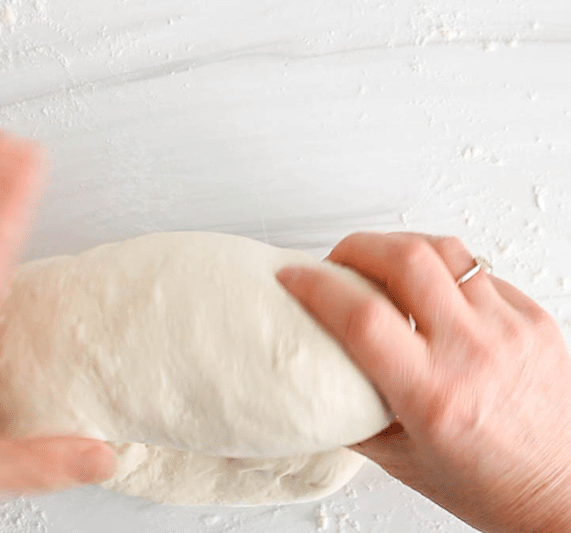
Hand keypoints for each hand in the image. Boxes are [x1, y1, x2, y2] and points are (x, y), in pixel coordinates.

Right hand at [278, 233, 570, 532]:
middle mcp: (474, 353)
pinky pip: (479, 270)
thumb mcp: (401, 458)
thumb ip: (353, 411)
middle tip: (340, 261)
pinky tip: (432, 291)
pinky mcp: (535, 318)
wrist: (562, 493)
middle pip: (405, 259)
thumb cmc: (490, 485)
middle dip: (357, 246)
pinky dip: (444, 271)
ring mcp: (510, 329)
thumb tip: (318, 374)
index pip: (360, 316)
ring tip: (383, 265)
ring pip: (446, 250)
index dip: (316, 285)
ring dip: (401, 248)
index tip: (294, 277)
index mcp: (432, 394)